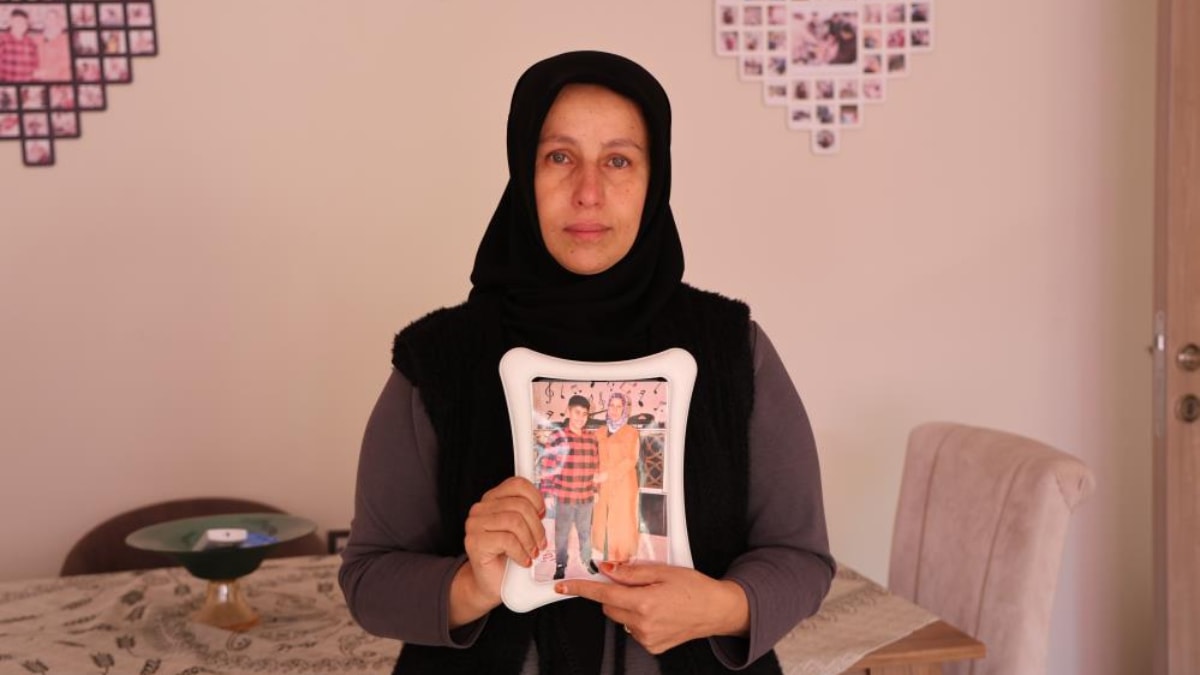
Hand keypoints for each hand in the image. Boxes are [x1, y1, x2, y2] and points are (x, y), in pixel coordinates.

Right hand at [450, 477, 546, 627]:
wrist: (490, 583)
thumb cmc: (509, 556)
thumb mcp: (522, 530)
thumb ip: (529, 514)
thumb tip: (550, 507)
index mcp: (493, 499)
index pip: (517, 484)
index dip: (535, 498)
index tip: (543, 515)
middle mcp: (481, 508)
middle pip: (519, 505)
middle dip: (536, 526)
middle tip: (541, 543)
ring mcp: (475, 524)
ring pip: (514, 521)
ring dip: (529, 540)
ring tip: (533, 553)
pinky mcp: (475, 542)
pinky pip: (507, 540)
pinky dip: (520, 552)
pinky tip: (523, 561)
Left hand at [555, 562, 748, 653]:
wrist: (716, 611)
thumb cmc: (694, 588)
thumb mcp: (664, 571)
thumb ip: (632, 572)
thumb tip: (606, 570)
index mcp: (643, 602)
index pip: (602, 596)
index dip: (580, 589)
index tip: (562, 586)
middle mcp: (642, 624)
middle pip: (609, 607)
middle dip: (614, 594)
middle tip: (634, 583)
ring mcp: (646, 638)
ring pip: (621, 618)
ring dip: (628, 606)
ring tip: (654, 598)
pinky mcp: (652, 646)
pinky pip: (633, 629)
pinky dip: (638, 618)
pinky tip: (658, 612)